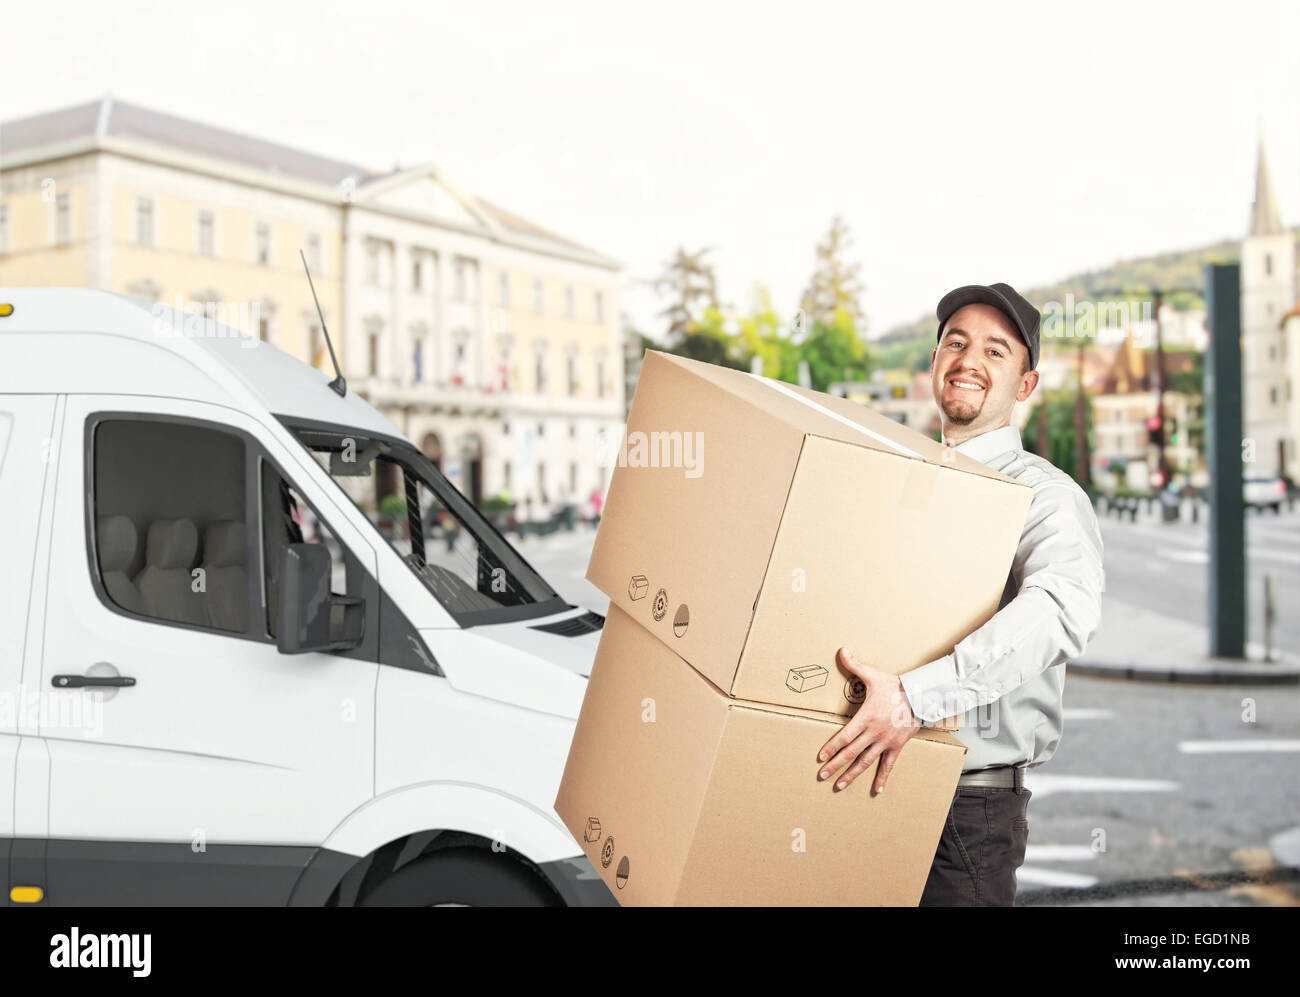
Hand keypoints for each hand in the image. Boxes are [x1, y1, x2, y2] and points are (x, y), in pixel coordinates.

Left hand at [817, 647, 921, 793]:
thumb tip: (842, 650)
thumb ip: (855, 665)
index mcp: (865, 718)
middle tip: (822, 776)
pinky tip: (876, 790)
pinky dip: (882, 778)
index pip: (844, 736)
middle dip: (835, 765)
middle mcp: (873, 733)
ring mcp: (885, 742)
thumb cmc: (895, 686)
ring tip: (839, 786)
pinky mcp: (897, 746)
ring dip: (852, 775)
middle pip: (851, 753)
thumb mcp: (873, 675)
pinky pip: (888, 765)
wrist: (921, 697)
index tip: (821, 757)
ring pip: (865, 762)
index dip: (831, 747)